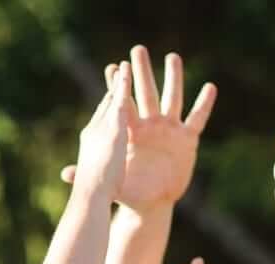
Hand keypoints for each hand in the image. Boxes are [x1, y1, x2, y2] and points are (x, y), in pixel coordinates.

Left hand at [62, 46, 216, 212]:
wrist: (151, 201)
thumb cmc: (128, 189)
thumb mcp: (110, 182)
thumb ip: (89, 174)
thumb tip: (64, 173)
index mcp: (131, 131)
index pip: (123, 104)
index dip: (118, 87)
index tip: (114, 66)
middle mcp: (150, 125)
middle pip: (146, 93)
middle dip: (142, 72)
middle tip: (137, 50)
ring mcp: (169, 129)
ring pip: (173, 98)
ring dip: (173, 77)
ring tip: (173, 57)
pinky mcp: (187, 139)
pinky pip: (197, 118)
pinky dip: (204, 103)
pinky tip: (210, 88)